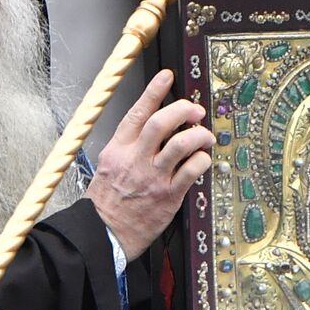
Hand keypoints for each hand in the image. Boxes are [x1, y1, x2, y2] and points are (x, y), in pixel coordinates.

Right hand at [88, 70, 214, 260]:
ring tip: (204, 135)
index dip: (154, 91)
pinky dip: (203, 160)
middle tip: (194, 111)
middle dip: (183, 110)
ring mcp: (153, 177)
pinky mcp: (169, 195)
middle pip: (162, 122)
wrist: (104, 233)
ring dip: (198, 134)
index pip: (137, 113)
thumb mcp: (107, 164)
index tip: (167, 76)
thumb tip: (153, 126)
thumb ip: (129, 145)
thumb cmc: (108, 201)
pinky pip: (193, 171)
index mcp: (119, 149)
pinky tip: (203, 160)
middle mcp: (136, 159)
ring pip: (181, 144)